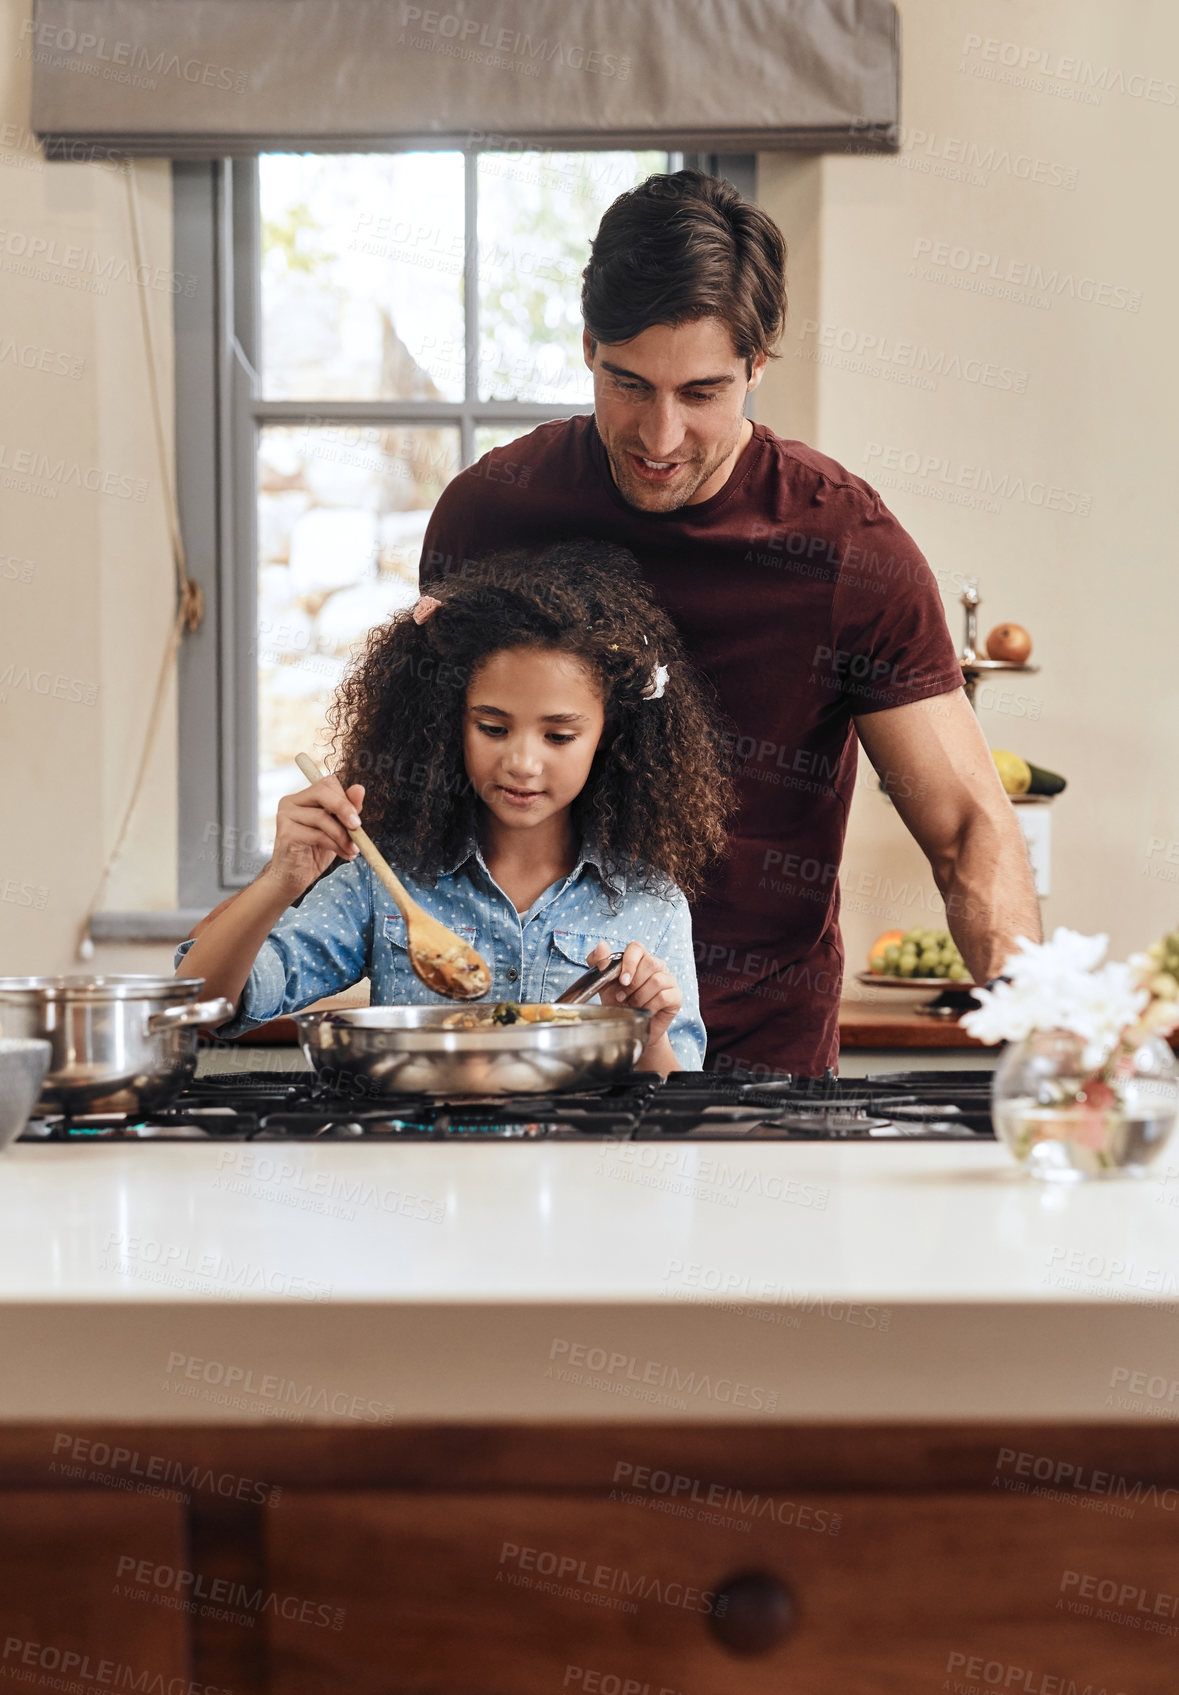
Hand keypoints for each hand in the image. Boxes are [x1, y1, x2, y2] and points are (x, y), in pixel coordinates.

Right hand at [271, 775, 364, 895]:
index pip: (327, 784)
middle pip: (322, 792)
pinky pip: (317, 835)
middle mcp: (290, 802)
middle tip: (358, 826)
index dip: (345, 798)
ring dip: (343, 835)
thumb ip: (347, 809)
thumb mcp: (337, 828)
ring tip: (354, 850)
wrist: (294, 878)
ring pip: (322, 817)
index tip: (358, 819)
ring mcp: (285, 816)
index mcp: (303, 797)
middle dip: (344, 808)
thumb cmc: (315, 852)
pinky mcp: (286, 833)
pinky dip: (336, 846)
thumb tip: (359, 788)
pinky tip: (345, 855)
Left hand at [586, 940, 681, 1047]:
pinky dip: (649, 1006)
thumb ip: (598, 963)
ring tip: (633, 1005)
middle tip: (622, 997)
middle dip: (632, 984)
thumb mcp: (604, 984)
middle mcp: (657, 966)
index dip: (629, 962)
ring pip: (656, 980)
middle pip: (649, 963)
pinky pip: (663, 996)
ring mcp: (669, 980)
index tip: (621, 980)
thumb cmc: (619, 1004)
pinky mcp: (676, 996)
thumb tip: (601, 945)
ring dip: (639, 997)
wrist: (631, 1029)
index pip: (637, 948)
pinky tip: (645, 1011)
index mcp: (640, 959)